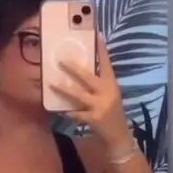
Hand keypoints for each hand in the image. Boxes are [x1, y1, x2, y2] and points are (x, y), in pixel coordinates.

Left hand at [52, 35, 130, 152]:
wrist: (119, 137)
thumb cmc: (114, 113)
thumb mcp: (111, 95)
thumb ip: (101, 82)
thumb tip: (85, 67)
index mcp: (113, 85)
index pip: (107, 64)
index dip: (102, 50)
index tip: (97, 35)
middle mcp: (107, 93)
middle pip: (88, 77)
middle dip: (73, 69)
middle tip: (61, 60)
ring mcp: (100, 107)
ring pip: (78, 95)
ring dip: (64, 89)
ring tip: (52, 83)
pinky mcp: (93, 119)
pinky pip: (76, 113)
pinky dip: (67, 111)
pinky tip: (59, 109)